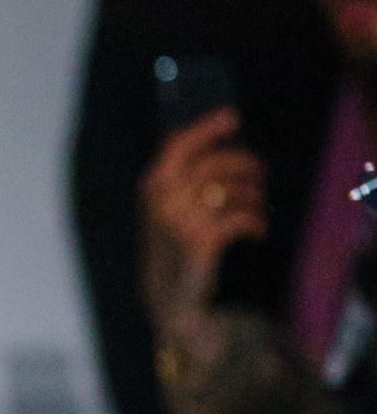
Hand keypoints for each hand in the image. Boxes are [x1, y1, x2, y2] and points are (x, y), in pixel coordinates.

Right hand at [140, 107, 265, 283]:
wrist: (170, 296)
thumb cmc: (173, 247)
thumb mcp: (165, 208)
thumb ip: (180, 178)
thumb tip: (218, 143)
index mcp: (153, 185)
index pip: (180, 144)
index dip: (208, 127)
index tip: (233, 117)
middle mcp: (165, 198)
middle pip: (217, 163)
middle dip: (246, 164)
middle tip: (260, 172)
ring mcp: (183, 219)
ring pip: (234, 189)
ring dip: (254, 195)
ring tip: (258, 205)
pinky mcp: (203, 240)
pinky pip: (242, 217)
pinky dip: (256, 222)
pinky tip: (259, 231)